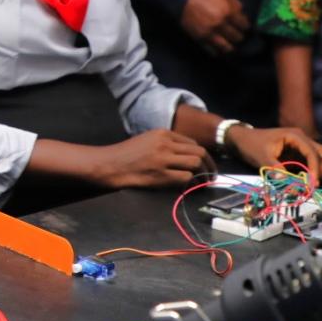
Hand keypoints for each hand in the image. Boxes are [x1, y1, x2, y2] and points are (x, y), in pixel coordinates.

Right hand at [92, 130, 212, 189]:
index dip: (202, 155)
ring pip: (195, 163)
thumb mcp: (147, 140)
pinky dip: (191, 183)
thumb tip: (186, 155)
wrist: (110, 165)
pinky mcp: (160, 174)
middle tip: (211, 175)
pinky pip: (185, 177)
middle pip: (199, 151)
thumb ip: (166, 144)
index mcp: (163, 133)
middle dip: (209, 164)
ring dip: (204, 174)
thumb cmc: (126, 154)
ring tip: (204, 182)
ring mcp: (163, 159)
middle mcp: (165, 143)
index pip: (192, 142)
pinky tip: (189, 187)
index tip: (206, 164)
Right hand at [180, 0, 249, 55]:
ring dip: (230, 46)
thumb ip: (236, 3)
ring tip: (230, 43)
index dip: (245, 26)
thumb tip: (242, 14)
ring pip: (227, 48)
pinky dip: (218, 51)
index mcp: (228, 12)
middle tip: (236, 33)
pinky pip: (213, 51)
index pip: (245, 26)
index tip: (243, 26)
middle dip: (239, 35)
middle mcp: (220, 25)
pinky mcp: (201, 39)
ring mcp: (210, 34)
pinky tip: (219, 47)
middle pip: (238, 38)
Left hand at [226, 126, 321, 185]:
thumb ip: (276, 169)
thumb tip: (290, 183)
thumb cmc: (251, 145)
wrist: (243, 138)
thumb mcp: (261, 156)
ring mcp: (305, 146)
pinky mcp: (303, 155)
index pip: (313, 153)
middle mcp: (304, 139)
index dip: (316, 169)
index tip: (314, 184)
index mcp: (295, 137)